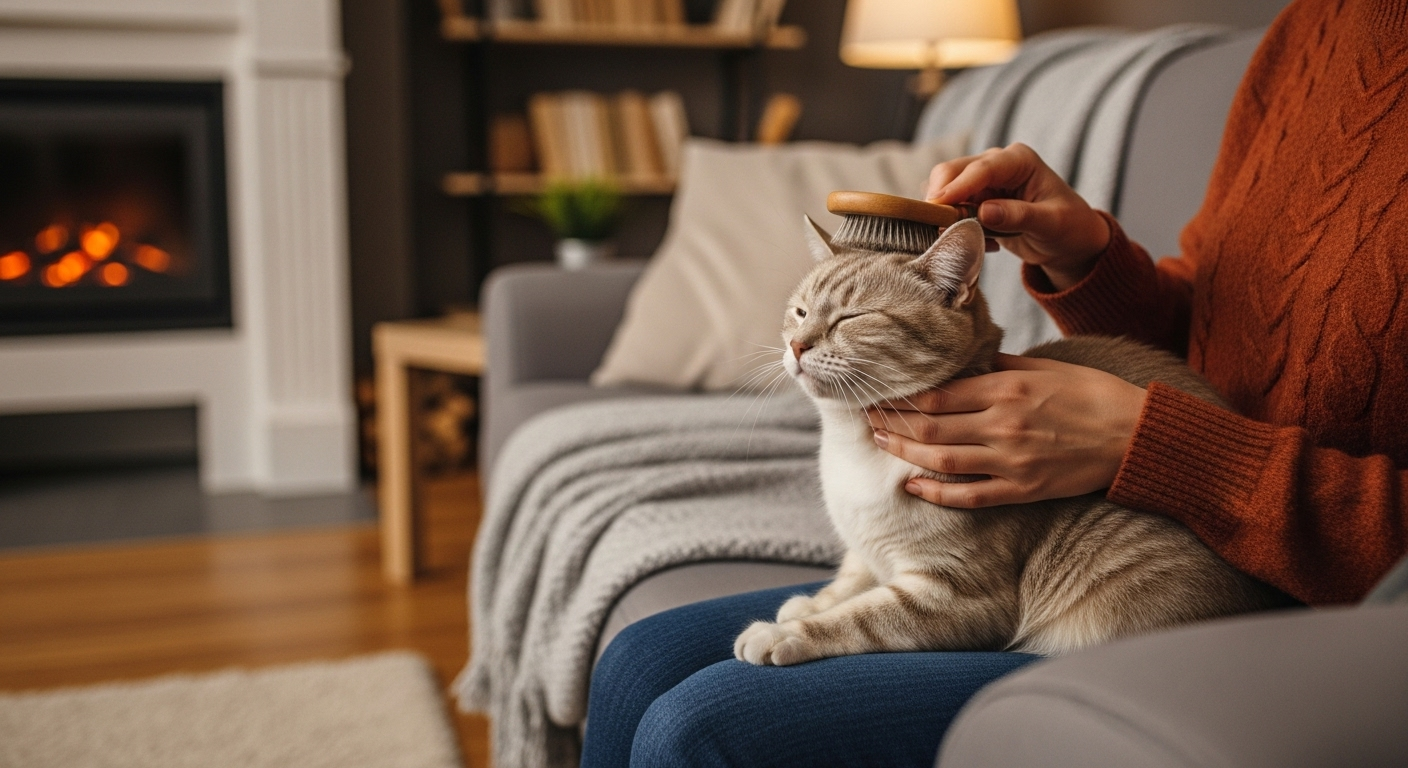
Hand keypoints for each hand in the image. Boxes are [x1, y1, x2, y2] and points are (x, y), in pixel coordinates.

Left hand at [866, 354, 1146, 507]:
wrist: (1135, 436)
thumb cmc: (1092, 395)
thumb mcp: (1045, 368)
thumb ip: (1000, 367)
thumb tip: (964, 362)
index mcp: (1006, 389)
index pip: (939, 393)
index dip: (904, 396)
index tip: (882, 392)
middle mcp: (1003, 425)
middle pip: (932, 426)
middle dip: (895, 422)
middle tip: (869, 418)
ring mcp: (1011, 461)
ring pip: (942, 460)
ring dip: (906, 453)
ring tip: (882, 443)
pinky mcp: (1023, 489)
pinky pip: (969, 496)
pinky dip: (937, 493)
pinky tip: (913, 486)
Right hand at [926, 143, 1109, 289]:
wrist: (1068, 241)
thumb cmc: (1068, 227)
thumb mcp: (1051, 223)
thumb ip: (1019, 216)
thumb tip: (984, 212)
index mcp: (1019, 160)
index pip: (981, 169)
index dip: (957, 186)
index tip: (936, 205)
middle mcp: (996, 164)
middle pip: (952, 171)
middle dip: (941, 198)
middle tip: (939, 228)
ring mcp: (983, 182)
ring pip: (946, 191)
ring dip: (948, 215)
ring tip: (974, 239)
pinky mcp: (974, 200)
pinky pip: (951, 210)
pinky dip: (956, 226)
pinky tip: (985, 241)